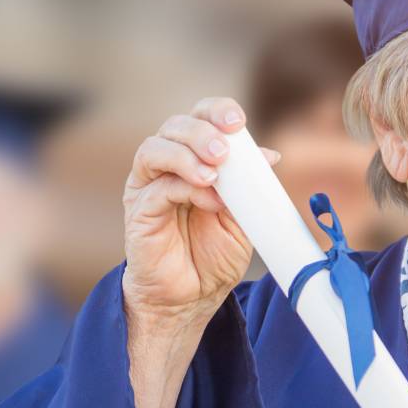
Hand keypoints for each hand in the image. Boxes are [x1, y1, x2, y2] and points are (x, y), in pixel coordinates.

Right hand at [120, 96, 277, 333]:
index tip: (237, 121)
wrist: (193, 298)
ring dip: (187, 155)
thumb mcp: (243, 216)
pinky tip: (210, 201)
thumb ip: (250, 186)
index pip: (199, 117)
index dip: (216, 110)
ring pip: (155, 149)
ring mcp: (148, 186)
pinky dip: (186, 188)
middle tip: (224, 151)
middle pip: (175, 126)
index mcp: (193, 158)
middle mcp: (166, 165)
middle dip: (201, 131)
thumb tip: (269, 156)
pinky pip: (157, 188)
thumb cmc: (214, 256)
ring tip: (214, 173)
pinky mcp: (139, 211)